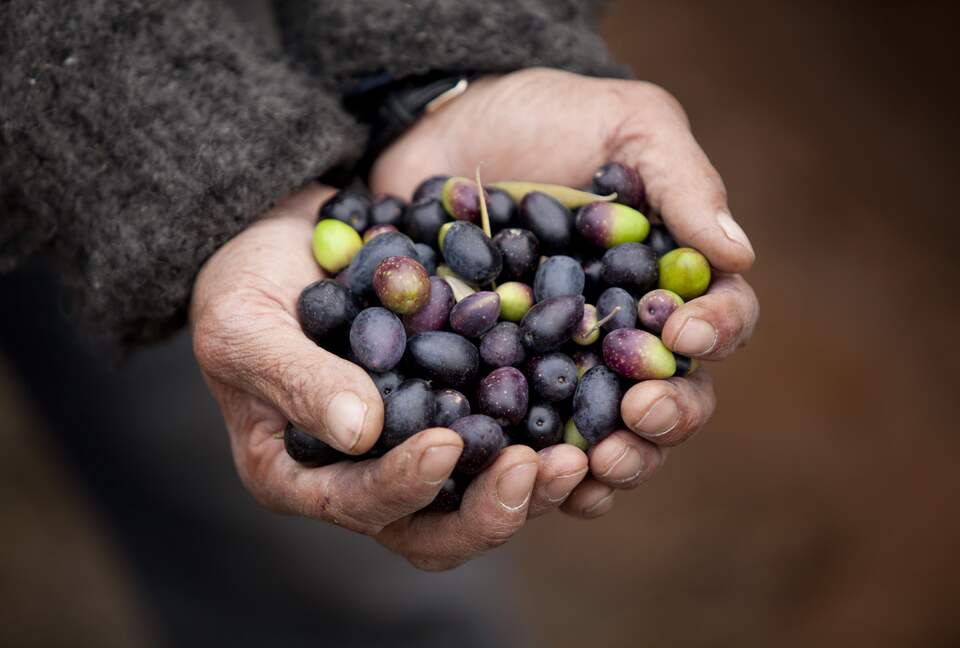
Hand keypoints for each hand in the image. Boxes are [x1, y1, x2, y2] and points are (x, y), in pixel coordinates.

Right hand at [190, 184, 590, 569]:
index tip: (446, 443)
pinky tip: (587, 410)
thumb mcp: (244, 325)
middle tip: (544, 469)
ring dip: (536, 482)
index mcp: (303, 475)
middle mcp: (366, 475)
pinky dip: (547, 428)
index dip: (404, 486)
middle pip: (436, 528)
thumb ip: (295, 379)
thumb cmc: (244, 285)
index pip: (359, 505)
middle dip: (493, 510)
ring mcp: (417, 444)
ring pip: (482, 493)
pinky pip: (507, 433)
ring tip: (582, 453)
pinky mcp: (459, 405)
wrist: (288, 241)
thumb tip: (362, 433)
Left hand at [372, 68, 759, 514]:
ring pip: (613, 437)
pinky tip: (533, 475)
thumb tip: (738, 254)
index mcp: (670, 280)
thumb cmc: (550, 118)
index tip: (687, 334)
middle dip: (667, 416)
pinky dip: (542, 468)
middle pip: (675, 397)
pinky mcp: (508, 383)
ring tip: (592, 465)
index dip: (716, 332)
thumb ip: (681, 181)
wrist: (448, 130)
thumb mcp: (627, 124)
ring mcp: (569, 366)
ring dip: (615, 461)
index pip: (719, 318)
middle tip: (637, 415)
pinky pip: (535, 442)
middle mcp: (628, 335)